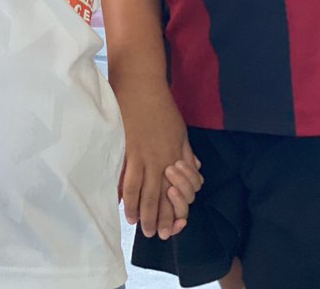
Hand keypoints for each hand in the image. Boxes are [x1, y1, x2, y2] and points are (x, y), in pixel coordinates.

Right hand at [115, 74, 201, 240]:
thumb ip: (186, 152)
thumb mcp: (180, 129)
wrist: (143, 83)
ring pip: (146, 192)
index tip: (175, 225)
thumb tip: (195, 169)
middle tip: (157, 236)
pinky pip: (129, 179)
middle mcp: (164, 159)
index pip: (181, 190)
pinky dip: (127, 197)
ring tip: (141, 228)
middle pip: (164, 196)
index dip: (177, 209)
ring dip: (144, 213)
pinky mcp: (130, 149)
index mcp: (177, 155)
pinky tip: (124, 208)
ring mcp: (146, 156)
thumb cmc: (162, 104)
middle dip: (161, 218)